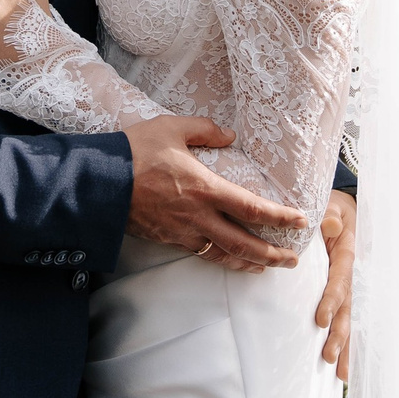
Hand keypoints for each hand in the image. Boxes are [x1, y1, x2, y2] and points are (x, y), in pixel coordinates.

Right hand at [123, 116, 305, 271]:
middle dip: (272, 255)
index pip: (252, 208)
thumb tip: (228, 135)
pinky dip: (222, 260)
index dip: (280, 218)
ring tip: (266, 268)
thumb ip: (204, 130)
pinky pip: (202, 254)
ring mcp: (183, 233)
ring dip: (249, 263)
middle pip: (245, 244)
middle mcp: (199, 217)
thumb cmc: (134, 152)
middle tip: (292, 261)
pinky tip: (229, 260)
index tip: (300, 222)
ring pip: (224, 255)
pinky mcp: (168, 240)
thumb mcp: (172, 128)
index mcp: (205, 189)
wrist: (98, 183)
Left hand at [315, 188, 355, 380]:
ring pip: (349, 320)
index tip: (320, 320)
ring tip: (339, 372)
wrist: (345, 211)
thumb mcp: (331, 206)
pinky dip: (346, 343)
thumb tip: (330, 223)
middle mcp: (352, 276)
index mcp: (347, 256)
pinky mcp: (345, 294)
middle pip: (347, 309)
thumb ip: (330, 216)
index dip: (331, 301)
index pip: (339, 282)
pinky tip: (342, 367)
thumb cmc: (332, 209)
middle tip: (328, 357)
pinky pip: (346, 319)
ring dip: (345, 345)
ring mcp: (351, 287)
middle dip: (339, 334)